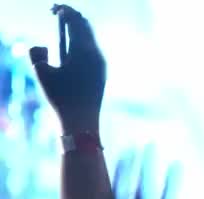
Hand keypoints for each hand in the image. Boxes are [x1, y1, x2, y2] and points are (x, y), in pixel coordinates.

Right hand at [30, 4, 104, 132]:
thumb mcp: (41, 73)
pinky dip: (86, 40)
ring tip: (71, 21)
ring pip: (92, 37)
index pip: (74, 22)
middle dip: (73, 16)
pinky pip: (95, 48)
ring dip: (81, 27)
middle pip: (85, 26)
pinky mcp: (103, 70)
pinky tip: (79, 40)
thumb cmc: (59, 98)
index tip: (55, 9)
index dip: (65, 12)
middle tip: (61, 11)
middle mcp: (95, 53)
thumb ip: (36, 53)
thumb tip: (43, 45)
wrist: (81, 119)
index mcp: (81, 50)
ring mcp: (101, 62)